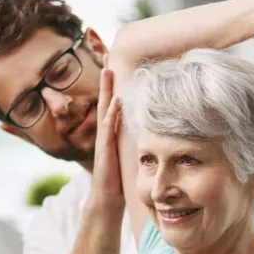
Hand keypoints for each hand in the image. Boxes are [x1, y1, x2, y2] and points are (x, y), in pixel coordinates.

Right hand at [89, 56, 124, 211]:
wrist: (107, 199)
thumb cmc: (119, 179)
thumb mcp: (129, 153)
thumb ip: (134, 139)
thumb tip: (151, 127)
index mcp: (111, 132)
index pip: (112, 102)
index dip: (113, 83)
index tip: (116, 62)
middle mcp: (105, 132)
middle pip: (105, 99)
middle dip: (106, 77)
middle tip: (107, 53)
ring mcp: (103, 141)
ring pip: (104, 109)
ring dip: (106, 89)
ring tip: (108, 69)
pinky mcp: (105, 152)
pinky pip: (108, 129)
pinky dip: (111, 114)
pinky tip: (115, 100)